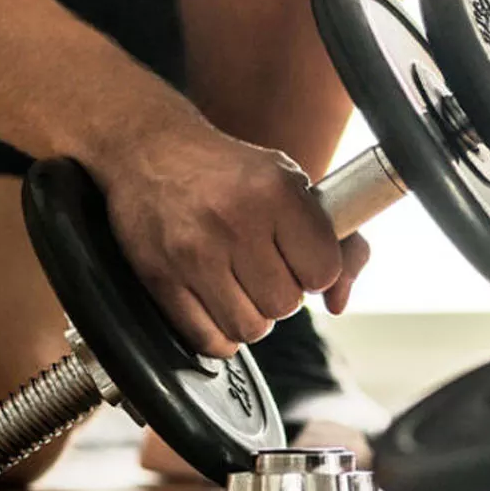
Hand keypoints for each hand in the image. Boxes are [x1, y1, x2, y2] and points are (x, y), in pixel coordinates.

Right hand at [87, 112, 368, 357]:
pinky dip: (221, 333)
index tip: (302, 258)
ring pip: (249, 328)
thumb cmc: (229, 171)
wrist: (150, 150)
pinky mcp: (160, 277)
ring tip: (242, 286)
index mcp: (274, 191)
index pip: (323, 271)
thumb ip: (338, 241)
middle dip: (283, 293)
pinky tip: (219, 304)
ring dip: (252, 315)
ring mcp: (193, 253)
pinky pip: (208, 340)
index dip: (317, 271)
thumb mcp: (292, 185)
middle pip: (285, 305)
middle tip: (267, 269)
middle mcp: (234, 221)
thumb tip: (340, 304)